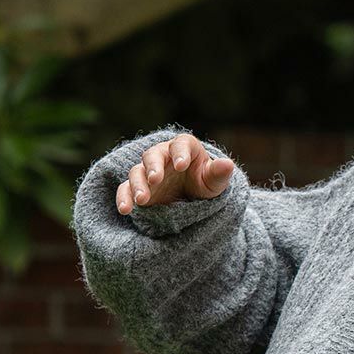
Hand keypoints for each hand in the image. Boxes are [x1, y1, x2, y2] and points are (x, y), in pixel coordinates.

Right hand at [116, 132, 234, 213]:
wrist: (192, 198)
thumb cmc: (205, 184)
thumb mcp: (214, 182)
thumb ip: (218, 173)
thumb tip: (228, 164)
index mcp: (184, 148)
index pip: (181, 145)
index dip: (180, 153)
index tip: (181, 166)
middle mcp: (162, 155)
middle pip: (153, 155)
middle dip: (153, 167)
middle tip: (156, 180)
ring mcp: (148, 171)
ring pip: (137, 172)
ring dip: (138, 184)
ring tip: (143, 200)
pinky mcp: (139, 188)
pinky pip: (126, 189)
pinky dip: (124, 198)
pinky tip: (125, 209)